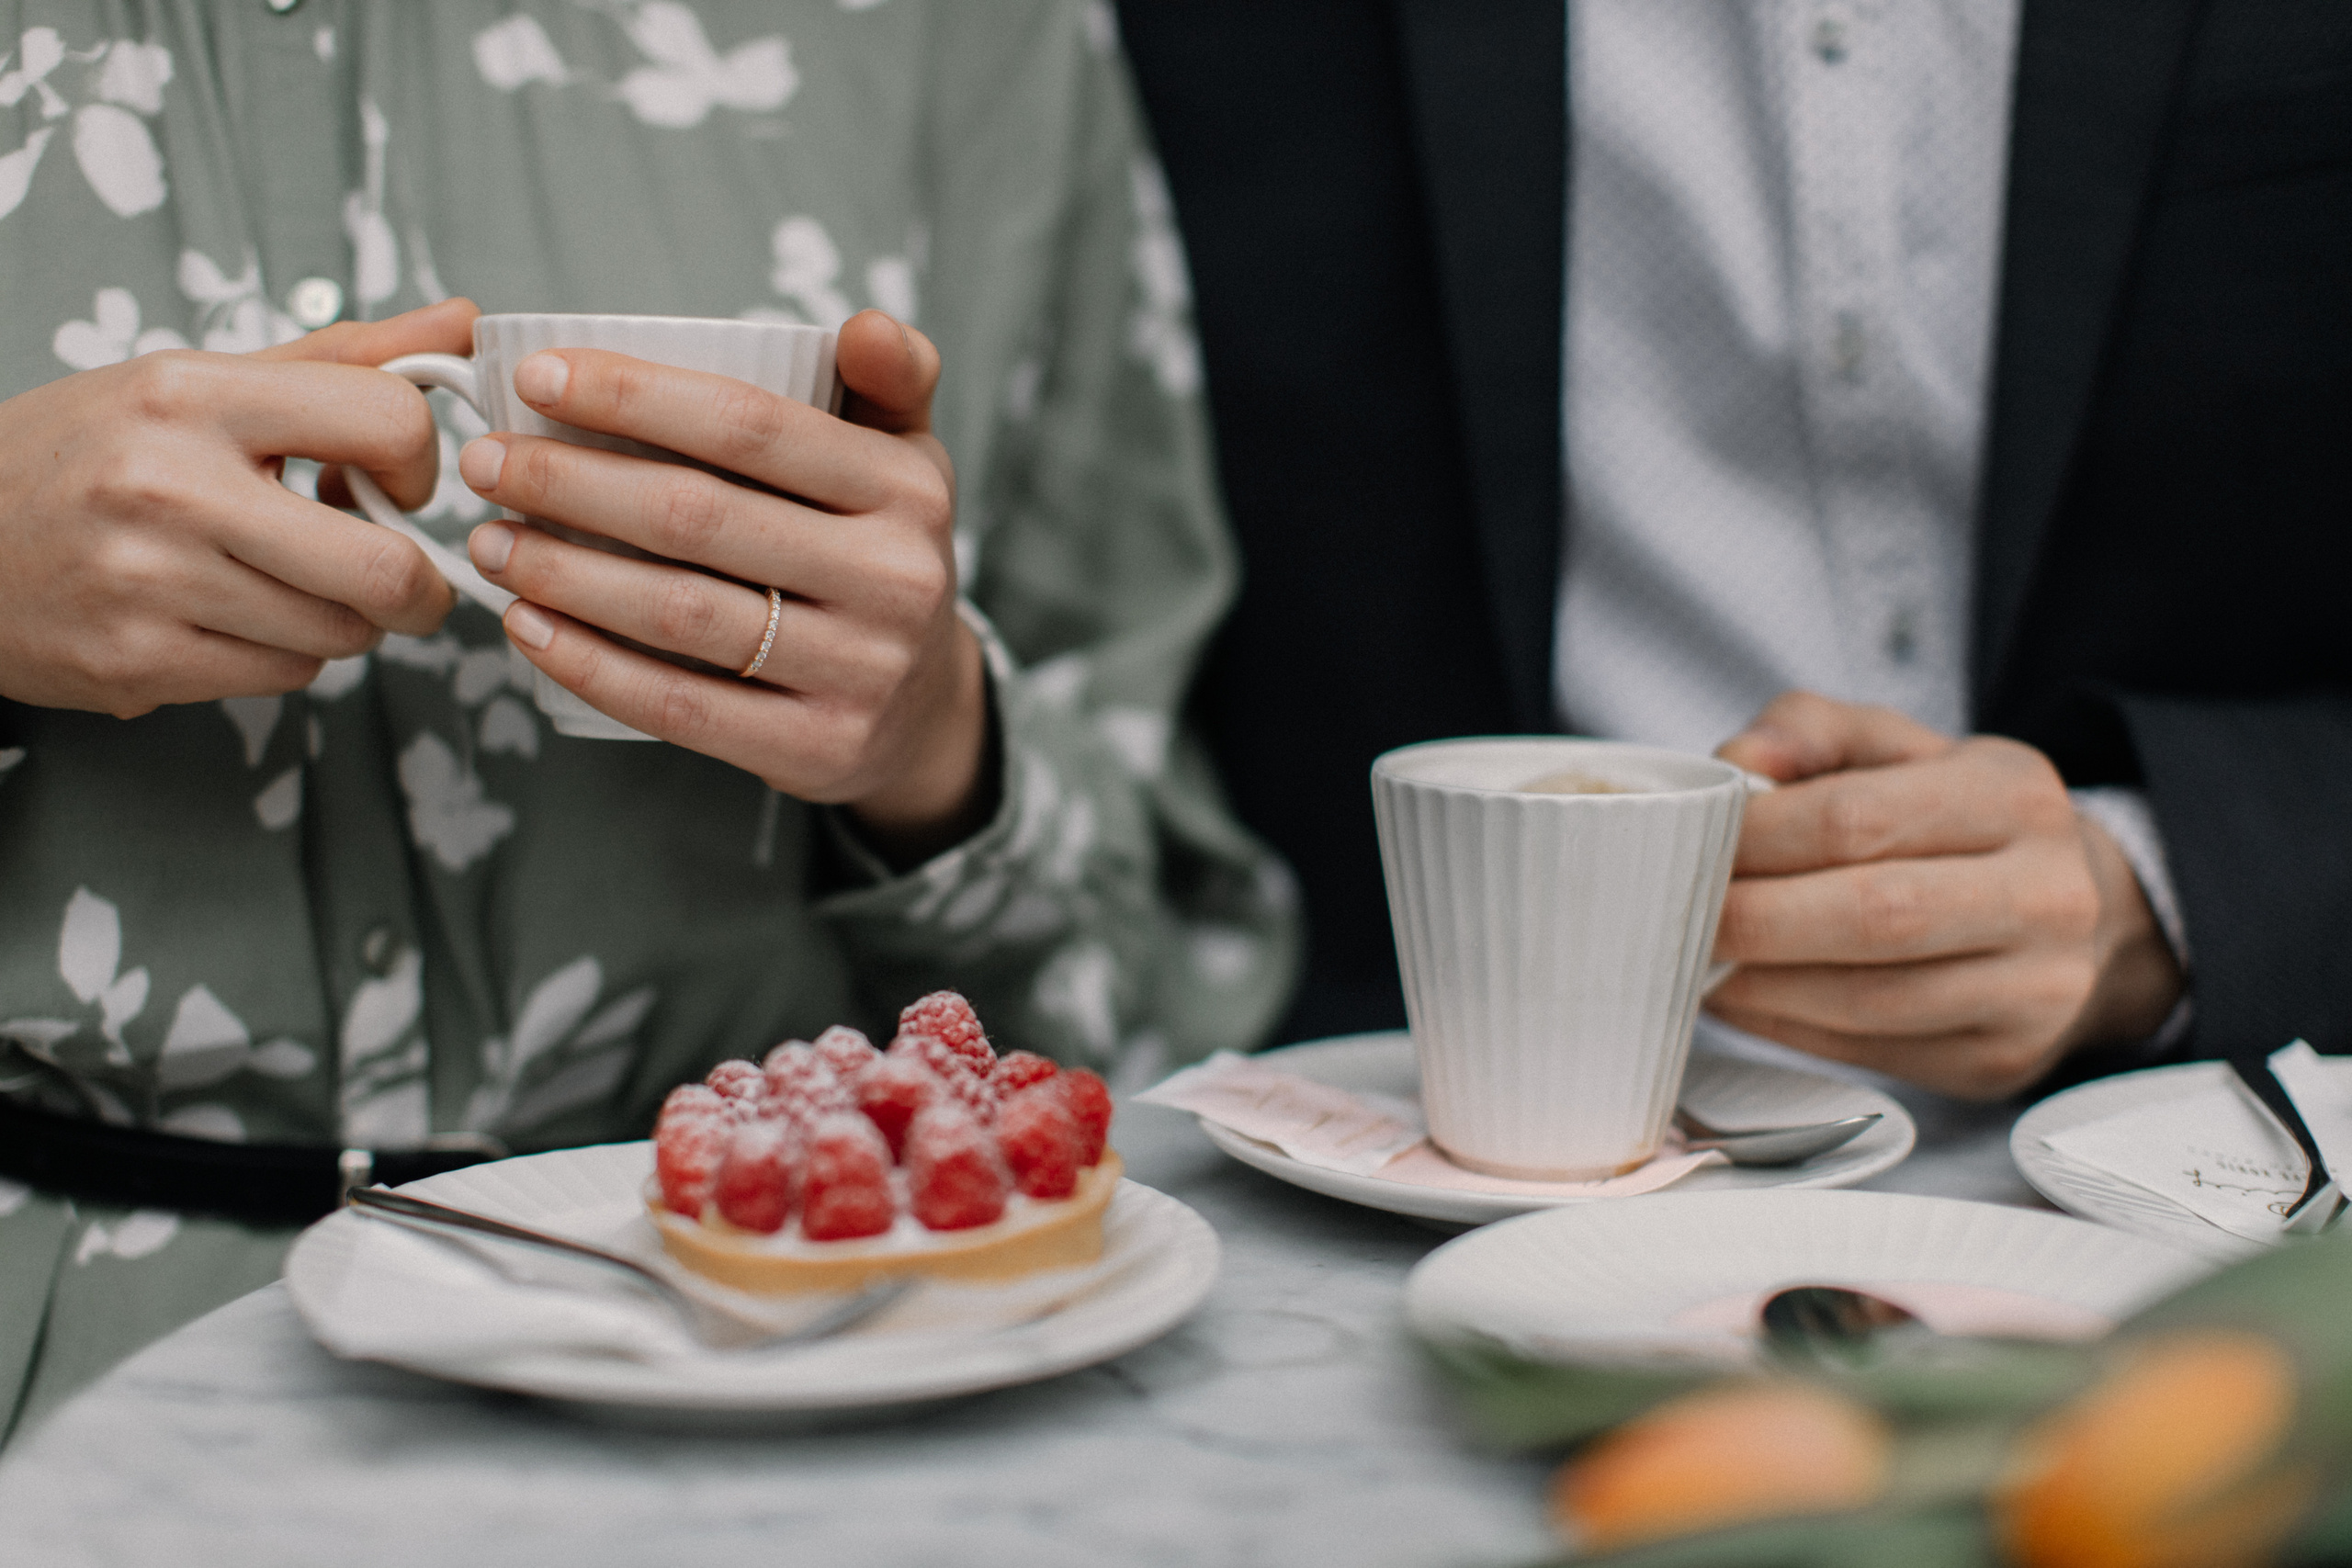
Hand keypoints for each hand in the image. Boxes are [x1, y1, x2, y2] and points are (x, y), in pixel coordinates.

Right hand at [0, 299, 476, 715]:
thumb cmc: (92, 454)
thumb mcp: (199, 382)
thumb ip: (342, 360)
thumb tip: (464, 322)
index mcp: (190, 395)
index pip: (391, 421)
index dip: (422, 464)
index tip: (396, 480)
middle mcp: (167, 486)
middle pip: (385, 568)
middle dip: (415, 582)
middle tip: (393, 569)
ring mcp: (148, 583)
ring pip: (341, 634)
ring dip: (344, 619)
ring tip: (291, 583)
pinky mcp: (136, 663)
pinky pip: (285, 676)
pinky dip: (286, 656)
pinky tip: (237, 617)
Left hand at [459, 309, 988, 863]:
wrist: (926, 713)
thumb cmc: (879, 557)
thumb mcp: (908, 462)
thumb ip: (889, 379)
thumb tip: (864, 326)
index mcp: (907, 490)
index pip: (750, 426)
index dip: (634, 396)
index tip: (537, 378)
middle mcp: (895, 579)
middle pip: (698, 517)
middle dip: (570, 483)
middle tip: (485, 463)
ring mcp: (861, 672)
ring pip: (680, 614)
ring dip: (564, 574)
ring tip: (489, 542)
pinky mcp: (819, 748)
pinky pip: (682, 707)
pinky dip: (592, 666)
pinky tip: (528, 627)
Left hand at [1708, 691, 2184, 1098]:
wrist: (2084, 915)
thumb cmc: (1959, 824)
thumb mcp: (1898, 747)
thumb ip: (1810, 731)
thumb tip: (1738, 764)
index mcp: (2013, 797)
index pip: (1859, 819)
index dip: (1757, 839)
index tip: (1691, 845)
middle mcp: (2044, 895)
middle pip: (1870, 915)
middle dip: (1751, 920)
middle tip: (1678, 915)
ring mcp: (2035, 989)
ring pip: (1867, 1000)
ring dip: (1758, 986)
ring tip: (1697, 960)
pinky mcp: (2002, 1059)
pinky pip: (1871, 1050)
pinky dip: (1786, 1028)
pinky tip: (1743, 999)